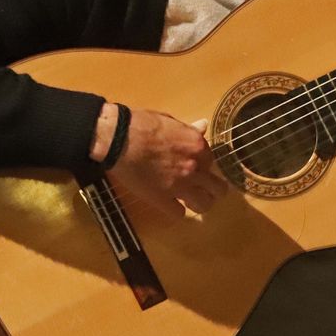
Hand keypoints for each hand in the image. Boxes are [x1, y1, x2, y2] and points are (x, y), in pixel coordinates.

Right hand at [108, 109, 228, 216]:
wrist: (117, 138)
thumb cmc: (141, 124)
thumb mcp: (170, 121)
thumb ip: (189, 130)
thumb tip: (203, 126)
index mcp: (198, 146)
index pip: (212, 163)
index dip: (203, 166)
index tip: (194, 167)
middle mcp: (195, 167)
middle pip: (218, 188)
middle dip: (212, 190)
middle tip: (203, 190)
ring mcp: (180, 185)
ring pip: (204, 204)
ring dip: (199, 204)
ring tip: (192, 202)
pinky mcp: (162, 198)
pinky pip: (179, 214)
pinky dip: (175, 211)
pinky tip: (169, 205)